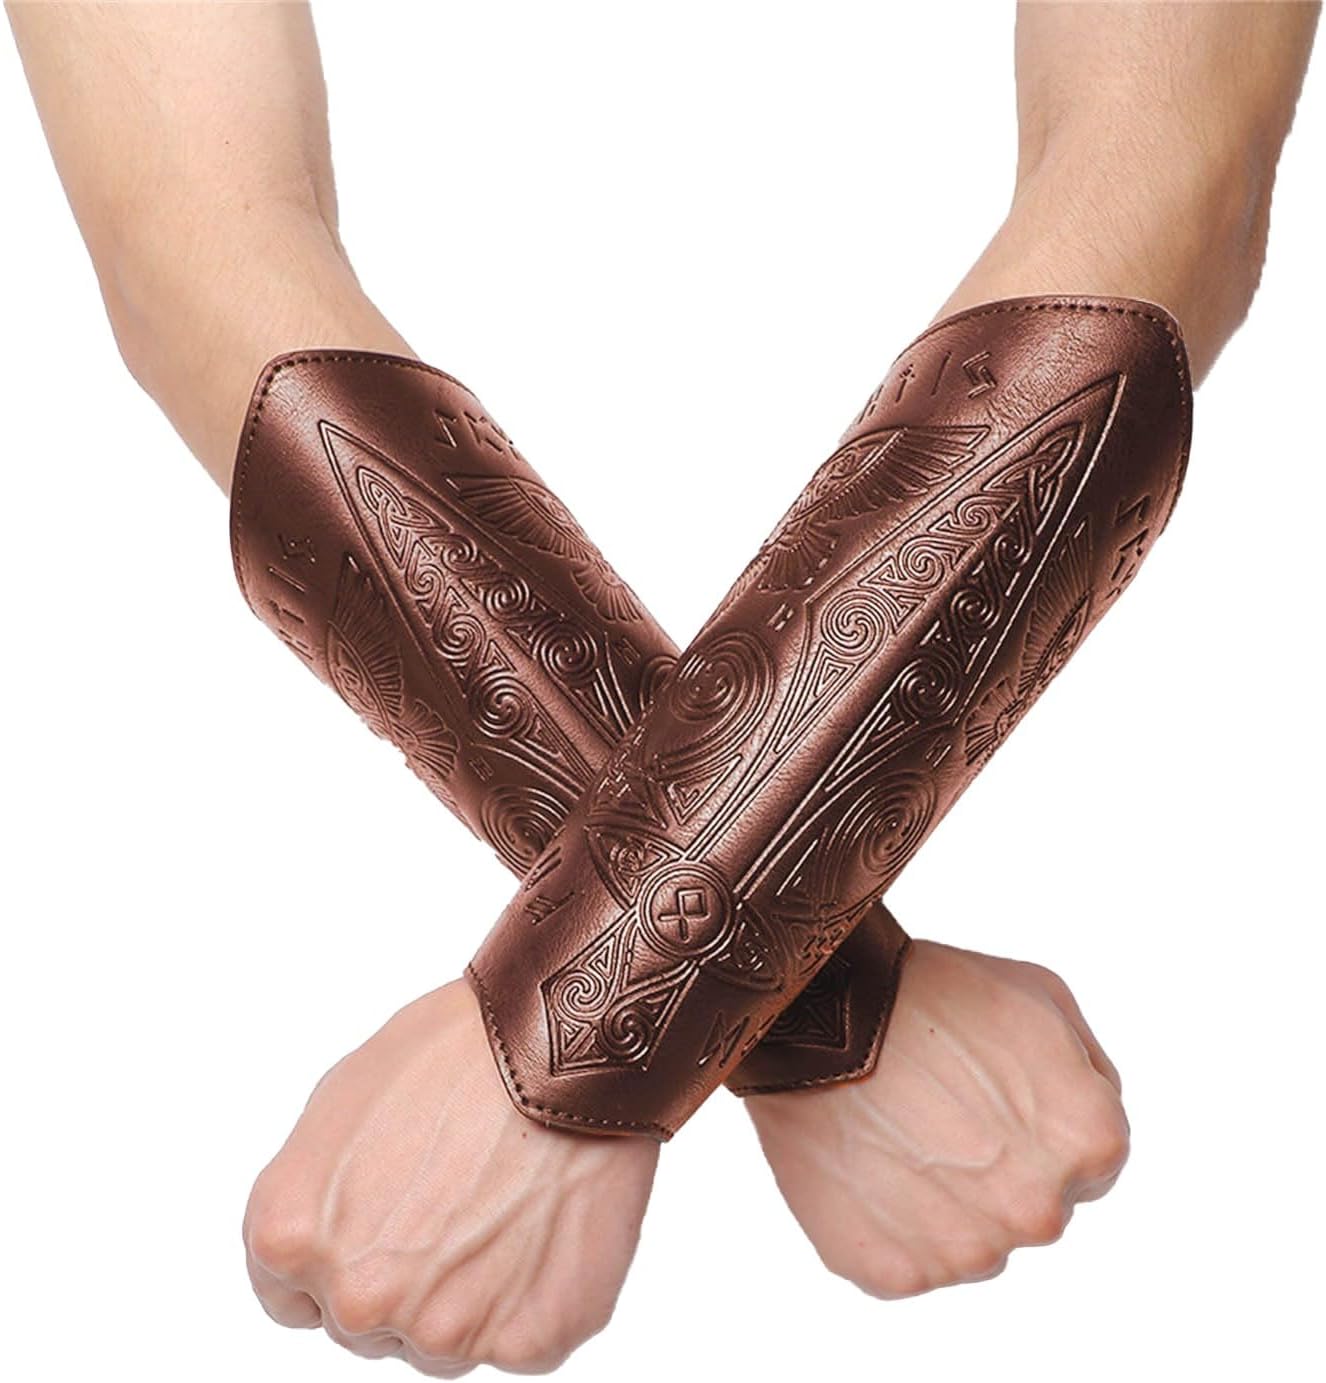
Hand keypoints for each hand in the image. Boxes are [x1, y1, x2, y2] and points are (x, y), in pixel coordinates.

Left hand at [243, 980, 657, 1374]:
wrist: (566, 1039)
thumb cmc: (458, 1049)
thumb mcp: (339, 1098)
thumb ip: (315, 1194)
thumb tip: (325, 1237)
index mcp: (289, 1236)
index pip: (293, 1300)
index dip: (346, 1250)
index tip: (387, 1215)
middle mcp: (355, 1299)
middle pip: (368, 1322)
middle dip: (404, 1271)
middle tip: (459, 1194)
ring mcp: (443, 1330)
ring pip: (443, 1339)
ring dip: (469, 1292)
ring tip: (508, 1201)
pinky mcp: (527, 1340)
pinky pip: (520, 1339)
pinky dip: (537, 1296)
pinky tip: (547, 1223)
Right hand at [747, 941, 1127, 1297]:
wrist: (819, 1014)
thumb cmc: (926, 993)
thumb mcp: (1040, 992)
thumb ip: (1091, 1071)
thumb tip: (1089, 1123)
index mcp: (1091, 1143)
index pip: (1088, 1165)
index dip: (1036, 1126)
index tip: (990, 1099)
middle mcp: (1040, 1212)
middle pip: (1029, 1207)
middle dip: (993, 1167)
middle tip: (937, 1111)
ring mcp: (967, 1251)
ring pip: (970, 1242)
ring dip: (941, 1201)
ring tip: (896, 1132)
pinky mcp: (896, 1273)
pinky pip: (905, 1262)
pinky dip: (886, 1224)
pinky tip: (867, 1165)